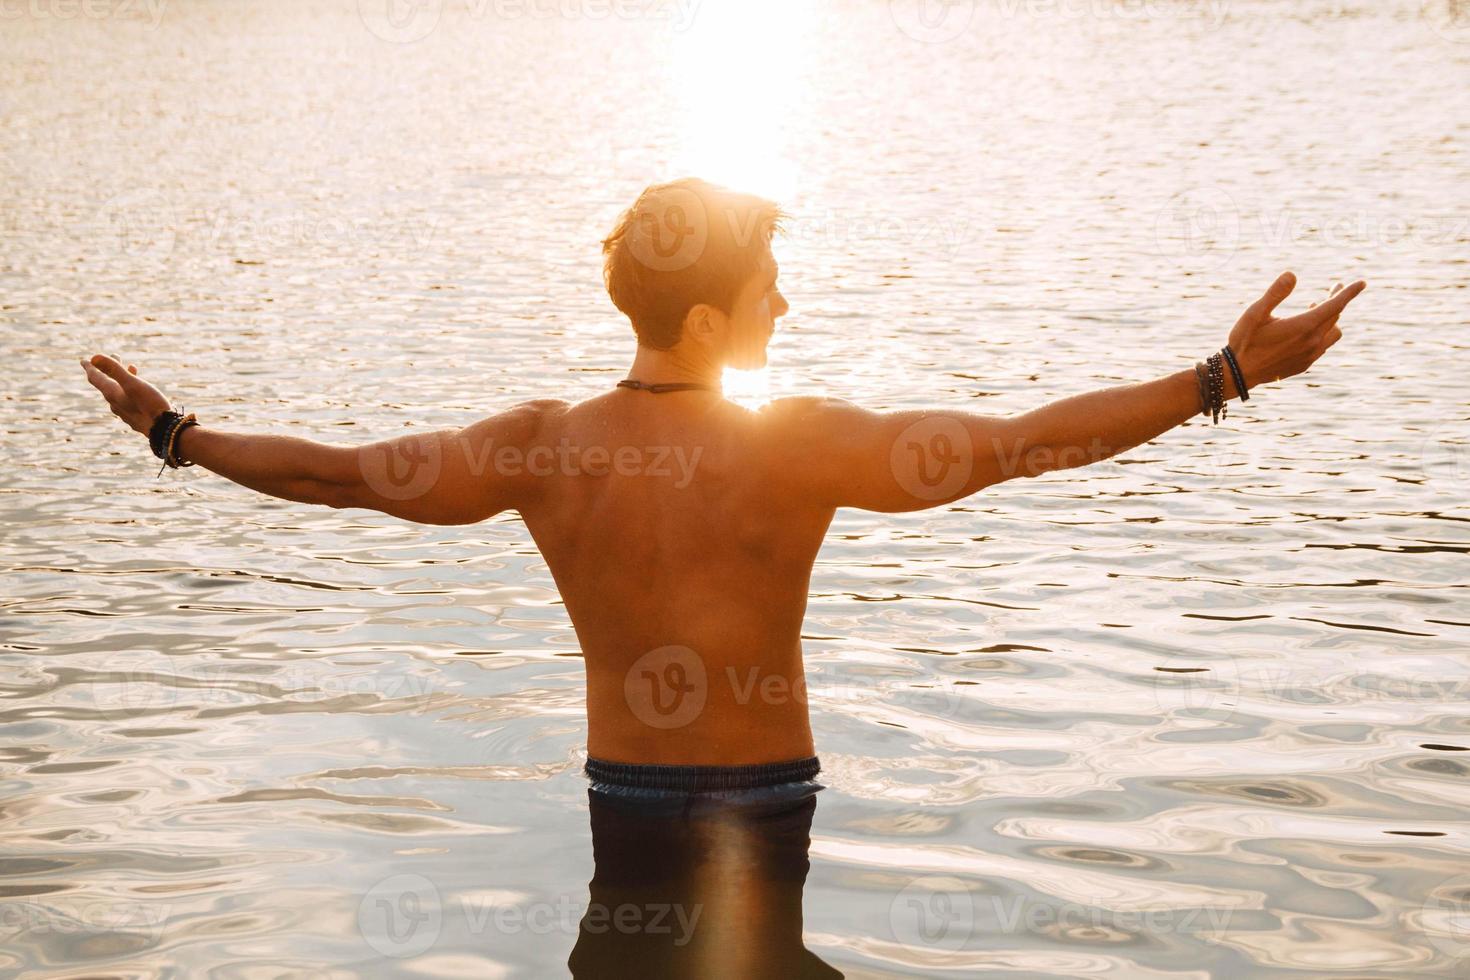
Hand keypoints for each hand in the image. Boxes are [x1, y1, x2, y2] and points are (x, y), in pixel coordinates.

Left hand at [80, 354, 171, 435]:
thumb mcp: (132, 384)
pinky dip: (130, 389)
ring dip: (122, 379)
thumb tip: (94, 356)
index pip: (95, 378)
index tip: (84, 360)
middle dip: (109, 370)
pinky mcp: (136, 417)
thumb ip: (114, 370)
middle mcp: (115, 403)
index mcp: (112, 394)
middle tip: (115, 357)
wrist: (163, 430)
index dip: (90, 367)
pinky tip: (140, 389)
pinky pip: (128, 399)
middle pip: (107, 383)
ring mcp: (125, 411)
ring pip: (119, 391)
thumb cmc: (149, 405)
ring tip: (132, 368)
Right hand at [1226, 272, 1365, 388]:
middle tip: (1334, 287)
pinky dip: (1323, 333)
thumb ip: (1275, 293)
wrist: (1238, 374)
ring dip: (1331, 319)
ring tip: (1316, 310)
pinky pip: (1324, 346)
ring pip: (1333, 333)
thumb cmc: (1245, 340)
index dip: (1349, 292)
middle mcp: (1312, 341)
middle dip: (1337, 300)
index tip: (1363, 283)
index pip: (1336, 305)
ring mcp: (1310, 355)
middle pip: (1335, 316)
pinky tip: (1308, 331)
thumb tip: (1292, 274)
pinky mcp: (1305, 364)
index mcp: (1304, 326)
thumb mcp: (1255, 312)